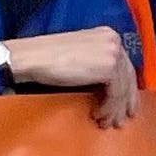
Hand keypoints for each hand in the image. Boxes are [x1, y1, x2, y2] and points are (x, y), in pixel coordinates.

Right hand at [5, 27, 141, 128]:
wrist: (28, 58)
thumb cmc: (43, 58)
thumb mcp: (76, 55)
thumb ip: (95, 62)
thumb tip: (106, 85)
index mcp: (106, 34)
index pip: (123, 65)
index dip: (124, 88)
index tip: (121, 105)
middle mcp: (113, 40)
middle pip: (127, 77)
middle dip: (123, 101)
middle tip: (118, 118)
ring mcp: (113, 52)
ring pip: (123, 88)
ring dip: (114, 109)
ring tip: (106, 122)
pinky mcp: (109, 67)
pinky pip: (116, 93)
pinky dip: (109, 108)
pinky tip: (99, 115)